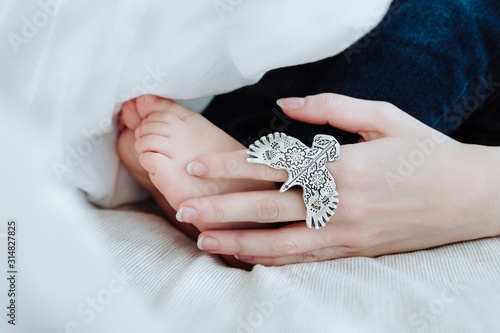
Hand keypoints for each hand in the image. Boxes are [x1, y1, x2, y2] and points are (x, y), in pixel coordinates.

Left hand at [178, 93, 499, 265]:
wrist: (469, 197)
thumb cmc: (425, 152)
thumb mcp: (382, 117)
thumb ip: (330, 108)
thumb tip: (285, 102)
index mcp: (342, 165)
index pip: (272, 166)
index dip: (230, 166)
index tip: (197, 168)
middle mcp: (339, 204)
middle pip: (266, 207)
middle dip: (221, 209)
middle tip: (184, 210)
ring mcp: (346, 233)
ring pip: (280, 243)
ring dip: (238, 243)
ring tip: (203, 242)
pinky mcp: (354, 252)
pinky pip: (305, 259)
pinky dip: (272, 260)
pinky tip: (247, 259)